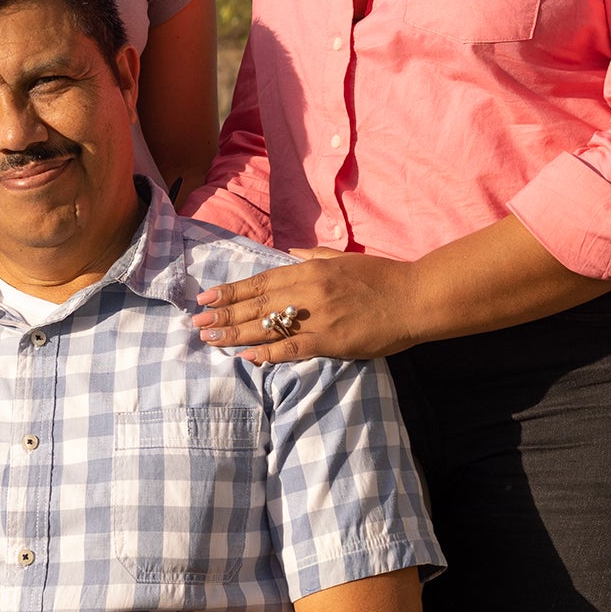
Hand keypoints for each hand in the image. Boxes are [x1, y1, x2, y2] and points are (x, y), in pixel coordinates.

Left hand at [192, 248, 423, 363]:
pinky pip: (292, 349)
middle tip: (196, 322)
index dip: (232, 290)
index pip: (261, 281)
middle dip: (223, 313)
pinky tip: (247, 357)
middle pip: (257, 304)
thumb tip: (289, 254)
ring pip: (267, 327)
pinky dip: (268, 353)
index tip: (207, 297)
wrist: (414, 298)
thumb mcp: (344, 258)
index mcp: (310, 270)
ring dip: (236, 334)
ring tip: (210, 338)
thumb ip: (314, 257)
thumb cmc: (383, 277)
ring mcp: (318, 317)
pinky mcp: (331, 341)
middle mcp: (308, 291)